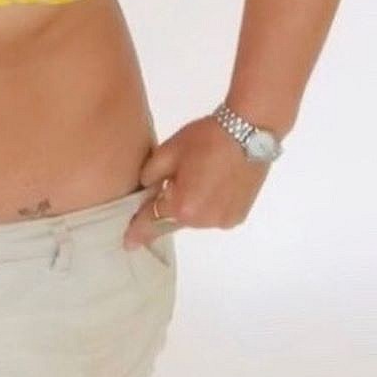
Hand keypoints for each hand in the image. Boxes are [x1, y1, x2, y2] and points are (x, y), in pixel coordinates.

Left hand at [122, 114, 272, 249]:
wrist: (248, 133)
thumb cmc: (205, 139)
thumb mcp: (168, 151)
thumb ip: (150, 174)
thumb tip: (146, 188)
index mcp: (183, 207)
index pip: (153, 222)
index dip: (139, 232)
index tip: (128, 243)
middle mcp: (204, 221)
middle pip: (174, 220)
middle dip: (166, 208)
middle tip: (167, 184)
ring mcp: (224, 221)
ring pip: (195, 218)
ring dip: (188, 206)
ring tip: (195, 177)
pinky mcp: (239, 216)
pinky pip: (213, 215)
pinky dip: (206, 205)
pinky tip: (210, 183)